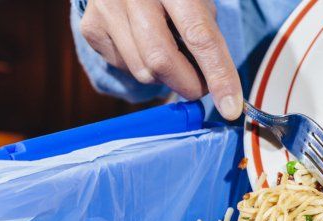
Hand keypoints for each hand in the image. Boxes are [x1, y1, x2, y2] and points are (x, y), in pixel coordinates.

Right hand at [80, 0, 242, 119]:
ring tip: (169, 52)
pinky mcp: (91, 27)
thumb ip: (207, 38)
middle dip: (187, 84)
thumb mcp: (197, 2)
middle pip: (162, 61)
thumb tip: (217, 88)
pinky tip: (142, 44)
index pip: (200, 36)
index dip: (219, 75)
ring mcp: (108, 8)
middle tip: (200, 87)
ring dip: (164, 76)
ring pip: (142, 71)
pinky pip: (123, 67)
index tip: (231, 108)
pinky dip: (141, 66)